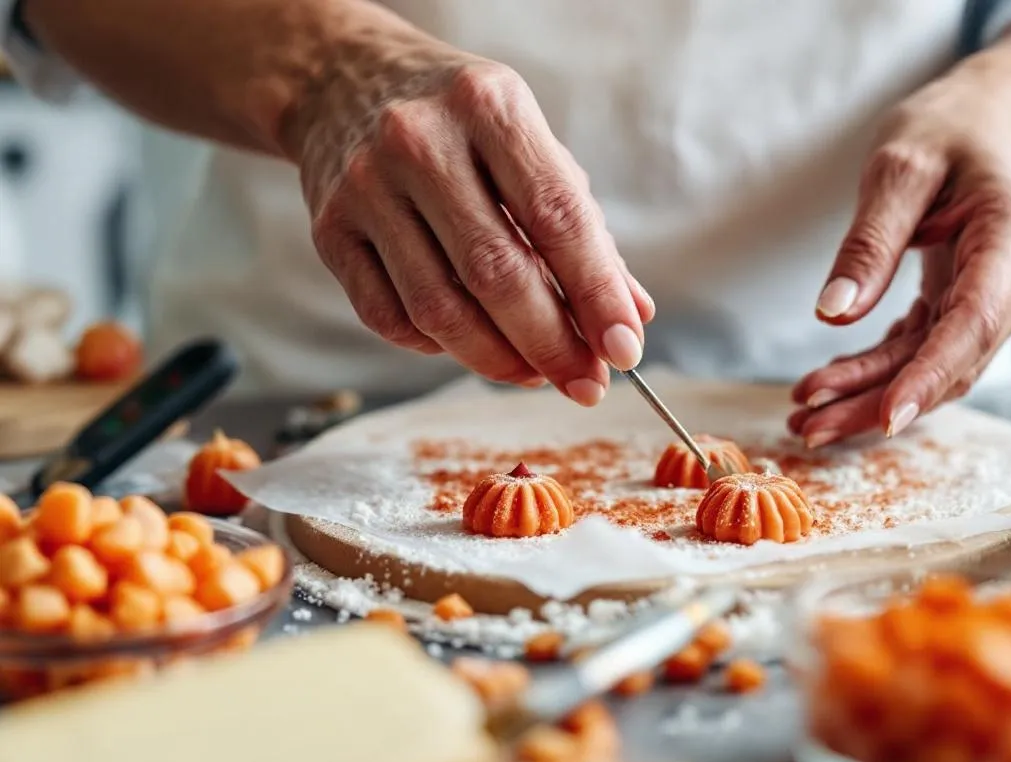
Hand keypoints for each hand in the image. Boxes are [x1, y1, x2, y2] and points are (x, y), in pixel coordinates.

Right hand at [286, 36, 653, 405]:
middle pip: (497, 272)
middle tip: (587, 383)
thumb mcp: (530, 145)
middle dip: (552, 344)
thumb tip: (633, 316)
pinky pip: (390, 318)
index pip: (557, 218)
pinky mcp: (329, 230)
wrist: (342, 80)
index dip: (596, 294)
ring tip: (537, 374)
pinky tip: (472, 345)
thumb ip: (583, 230)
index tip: (624, 350)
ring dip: (498, 360)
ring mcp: (366, 187)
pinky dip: (439, 348)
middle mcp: (421, 141)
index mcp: (490, 107)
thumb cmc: (461, 124)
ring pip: (439, 309)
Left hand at [789, 67, 1010, 446]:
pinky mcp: (977, 311)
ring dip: (870, 396)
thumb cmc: (948, 131)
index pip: (972, 323)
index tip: (888, 418)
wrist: (990, 122)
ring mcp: (1004, 302)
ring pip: (936, 369)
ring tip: (803, 415)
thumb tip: (833, 316)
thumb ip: (870, 242)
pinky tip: (829, 387)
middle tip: (806, 425)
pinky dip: (877, 374)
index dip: (930, 376)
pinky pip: (925, 353)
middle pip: (951, 361)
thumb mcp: (899, 167)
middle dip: (878, 400)